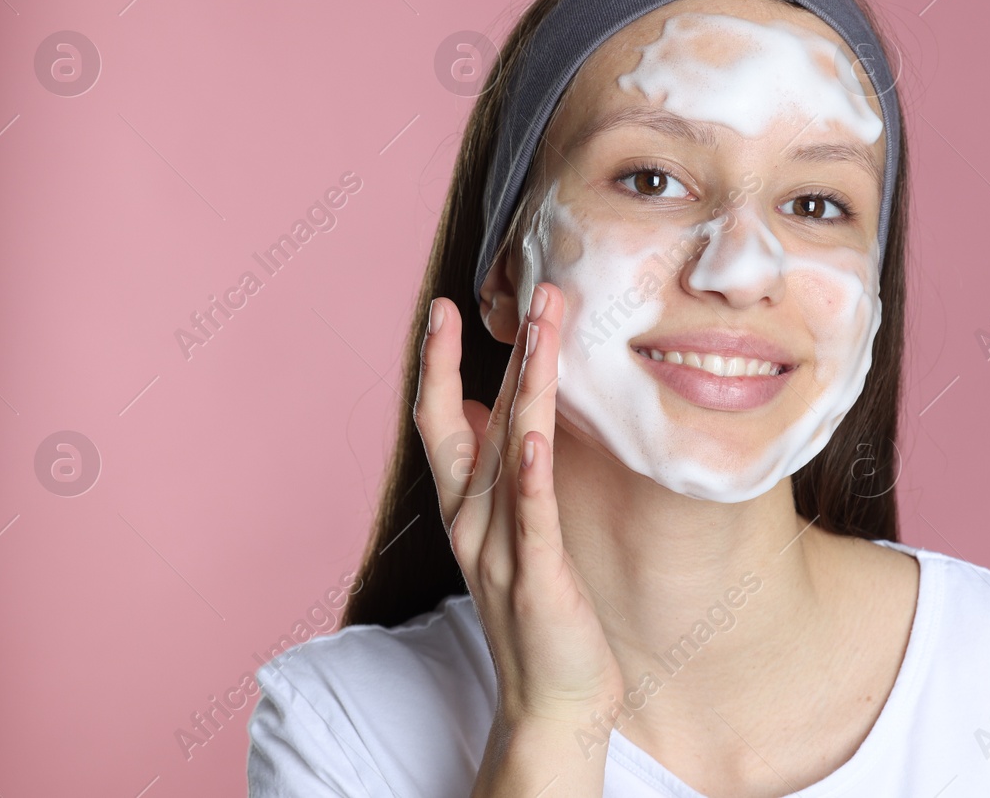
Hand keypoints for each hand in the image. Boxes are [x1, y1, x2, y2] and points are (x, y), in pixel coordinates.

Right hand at [414, 282, 624, 737]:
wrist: (550, 703)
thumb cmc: (538, 615)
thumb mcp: (509, 535)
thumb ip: (497, 478)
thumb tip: (493, 417)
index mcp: (466, 508)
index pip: (442, 420)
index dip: (438, 363)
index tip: (443, 307)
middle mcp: (473, 520)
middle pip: (474, 418)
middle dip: (497, 350)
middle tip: (521, 287)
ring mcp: (501, 546)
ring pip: (510, 448)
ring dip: (528, 381)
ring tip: (545, 325)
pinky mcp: (537, 574)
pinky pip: (533, 512)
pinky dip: (530, 470)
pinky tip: (536, 430)